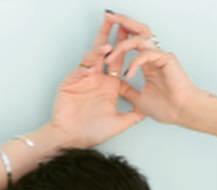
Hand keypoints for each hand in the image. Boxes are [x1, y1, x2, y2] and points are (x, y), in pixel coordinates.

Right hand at [48, 14, 145, 147]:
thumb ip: (132, 117)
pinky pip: (82, 68)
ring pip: (94, 55)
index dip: (127, 49)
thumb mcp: (117, 125)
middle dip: (114, 36)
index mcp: (109, 86)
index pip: (120, 61)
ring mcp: (84, 78)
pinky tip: (99, 57)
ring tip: (110, 33)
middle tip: (121, 21)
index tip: (136, 37)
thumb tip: (146, 112)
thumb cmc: (90, 133)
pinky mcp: (72, 81)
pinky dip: (91, 62)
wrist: (70, 140)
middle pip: (108, 52)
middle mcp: (98, 79)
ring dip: (102, 43)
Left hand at [101, 12, 198, 126]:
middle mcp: (153, 56)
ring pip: (140, 40)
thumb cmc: (166, 108)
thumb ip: (127, 91)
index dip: (118, 42)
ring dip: (123, 45)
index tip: (104, 45)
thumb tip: (116, 86)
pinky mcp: (166, 59)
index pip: (131, 45)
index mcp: (148, 63)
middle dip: (123, 24)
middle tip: (109, 17)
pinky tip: (129, 74)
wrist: (181, 113)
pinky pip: (146, 54)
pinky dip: (135, 63)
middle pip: (137, 33)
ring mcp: (160, 55)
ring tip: (110, 54)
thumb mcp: (138, 100)